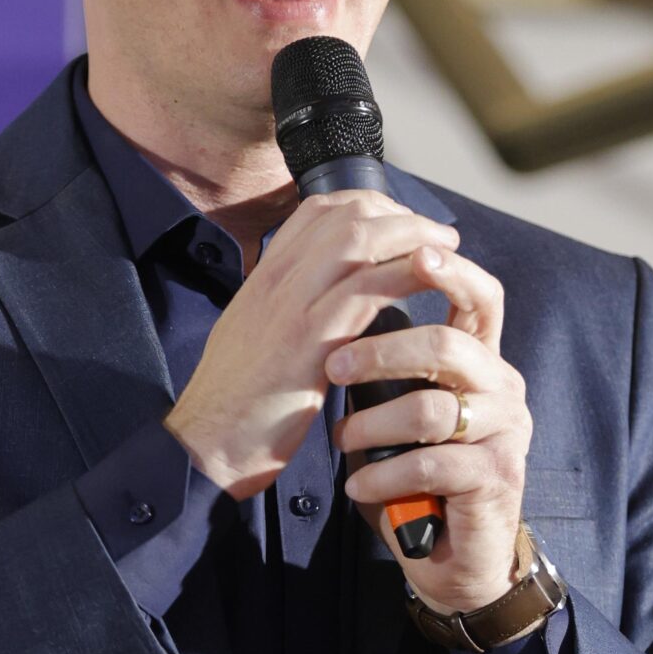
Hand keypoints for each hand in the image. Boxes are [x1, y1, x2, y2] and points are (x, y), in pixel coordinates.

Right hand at [164, 191, 461, 500]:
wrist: (205, 447)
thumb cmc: (235, 408)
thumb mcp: (255, 343)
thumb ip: (284, 316)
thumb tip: (319, 309)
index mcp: (263, 279)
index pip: (316, 211)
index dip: (368, 206)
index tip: (401, 224)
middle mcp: (275, 281)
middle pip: (344, 213)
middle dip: (399, 214)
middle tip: (435, 235)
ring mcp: (290, 306)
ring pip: (358, 238)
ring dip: (411, 236)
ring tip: (446, 250)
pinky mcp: (309, 341)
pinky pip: (368, 289)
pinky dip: (406, 276)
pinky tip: (432, 284)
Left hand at [327, 240, 531, 616]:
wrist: (450, 558)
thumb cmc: (415, 476)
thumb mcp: (401, 408)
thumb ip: (392, 361)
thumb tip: (342, 304)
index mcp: (481, 360)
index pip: (481, 296)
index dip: (452, 271)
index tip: (414, 253)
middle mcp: (503, 387)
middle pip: (446, 344)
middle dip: (380, 351)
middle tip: (332, 367)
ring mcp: (506, 432)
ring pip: (431, 408)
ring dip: (371, 426)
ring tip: (341, 442)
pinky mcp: (497, 477)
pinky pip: (431, 464)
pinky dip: (383, 477)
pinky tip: (358, 489)